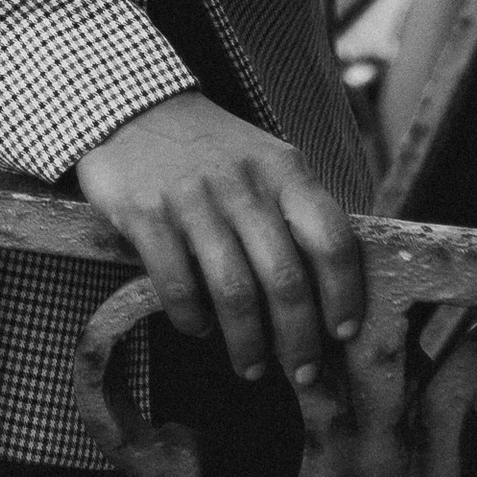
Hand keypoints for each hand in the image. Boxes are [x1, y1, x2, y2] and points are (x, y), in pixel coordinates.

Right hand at [76, 92, 364, 387]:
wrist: (132, 105)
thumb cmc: (211, 148)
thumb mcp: (265, 160)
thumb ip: (295, 209)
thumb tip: (328, 289)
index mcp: (283, 170)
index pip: (331, 237)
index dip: (344, 293)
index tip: (342, 331)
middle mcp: (242, 184)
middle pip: (284, 278)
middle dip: (298, 338)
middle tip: (301, 371)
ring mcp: (192, 198)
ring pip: (233, 291)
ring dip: (247, 343)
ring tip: (250, 367)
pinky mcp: (146, 213)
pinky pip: (176, 284)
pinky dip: (191, 318)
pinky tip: (198, 327)